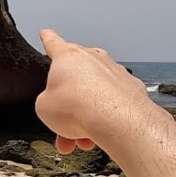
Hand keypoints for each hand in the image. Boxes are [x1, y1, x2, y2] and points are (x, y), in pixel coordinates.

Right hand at [34, 29, 165, 153]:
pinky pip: (112, 104)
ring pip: (93, 97)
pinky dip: (105, 119)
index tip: (46, 33)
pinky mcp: (131, 88)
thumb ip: (47, 102)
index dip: (47, 39)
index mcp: (67, 57)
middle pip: (74, 82)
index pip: (53, 43)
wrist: (115, 120)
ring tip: (81, 143)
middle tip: (60, 130)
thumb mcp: (44, 108)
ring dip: (84, 120)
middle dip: (66, 107)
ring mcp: (114, 72)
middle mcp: (93, 59)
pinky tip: (101, 136)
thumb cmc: (76, 108)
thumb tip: (57, 106)